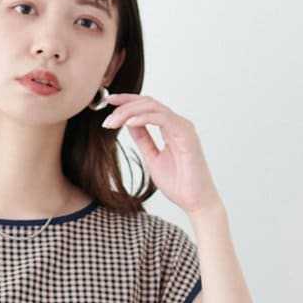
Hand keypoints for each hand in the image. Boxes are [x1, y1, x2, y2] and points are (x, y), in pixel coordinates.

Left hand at [100, 93, 220, 215]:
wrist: (195, 201)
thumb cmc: (178, 184)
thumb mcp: (152, 158)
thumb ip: (143, 139)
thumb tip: (129, 123)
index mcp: (171, 128)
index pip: (148, 106)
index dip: (128, 101)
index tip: (109, 102)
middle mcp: (178, 123)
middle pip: (148, 102)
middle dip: (125, 106)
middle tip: (107, 119)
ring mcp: (183, 127)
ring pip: (154, 107)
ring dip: (130, 112)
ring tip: (113, 122)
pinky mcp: (186, 135)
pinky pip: (162, 118)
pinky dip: (144, 118)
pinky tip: (129, 124)